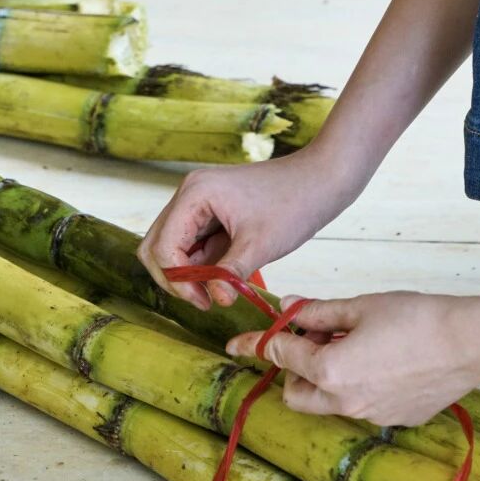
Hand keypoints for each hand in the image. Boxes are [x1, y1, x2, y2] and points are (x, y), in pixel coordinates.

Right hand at [138, 148, 363, 309]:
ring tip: (220, 291)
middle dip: (175, 278)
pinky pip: (195, 244)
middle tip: (205, 301)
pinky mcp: (212, 211)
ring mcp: (199, 202)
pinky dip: (204, 265)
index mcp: (194, 194)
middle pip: (157, 246)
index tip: (205, 301)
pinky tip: (225, 278)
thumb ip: (231, 274)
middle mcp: (189, 194)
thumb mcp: (261, 245)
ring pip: (174, 247)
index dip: (177, 281)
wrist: (322, 179)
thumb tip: (215, 300)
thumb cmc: (295, 203)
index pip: (162, 247)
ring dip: (190, 273)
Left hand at [226, 291, 479, 426]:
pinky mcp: (396, 419)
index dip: (257, 344)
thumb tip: (289, 310)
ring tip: (357, 346)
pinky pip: (363, 405)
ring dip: (328, 379)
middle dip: (295, 371)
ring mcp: (371, 415)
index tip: (239, 344)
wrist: (470, 343)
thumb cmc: (418, 318)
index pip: (281, 355)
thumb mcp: (361, 306)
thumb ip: (318, 311)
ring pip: (330, 402)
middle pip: (296, 394)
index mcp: (329, 370)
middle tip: (314, 340)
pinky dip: (361, 386)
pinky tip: (387, 362)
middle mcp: (345, 401)